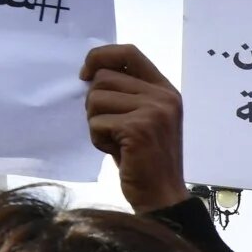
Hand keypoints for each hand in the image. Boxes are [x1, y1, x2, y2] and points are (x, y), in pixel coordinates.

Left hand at [80, 45, 188, 214]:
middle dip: (95, 103)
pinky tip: (117, 153)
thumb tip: (89, 74)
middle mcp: (163, 97)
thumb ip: (126, 94)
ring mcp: (153, 111)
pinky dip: (98, 139)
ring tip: (115, 142)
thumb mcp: (142, 119)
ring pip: (96, 99)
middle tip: (109, 128)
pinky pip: (96, 122)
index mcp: (166, 90)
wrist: (162, 198)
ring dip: (96, 123)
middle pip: (104, 77)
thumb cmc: (146, 162)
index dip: (100, 57)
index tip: (85, 75)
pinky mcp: (138, 128)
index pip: (128, 52)